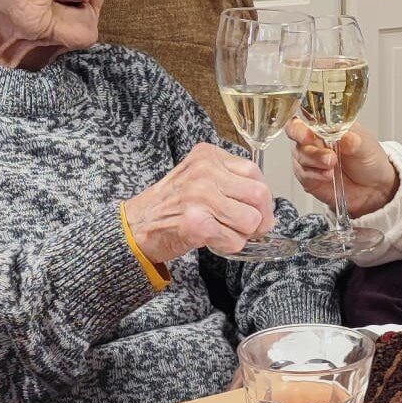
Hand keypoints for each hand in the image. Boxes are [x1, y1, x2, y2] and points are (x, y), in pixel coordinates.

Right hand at [123, 143, 274, 262]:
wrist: (135, 226)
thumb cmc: (171, 205)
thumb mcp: (198, 177)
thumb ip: (230, 181)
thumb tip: (266, 203)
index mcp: (208, 156)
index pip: (254, 172)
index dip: (262, 198)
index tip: (257, 210)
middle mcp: (204, 172)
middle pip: (259, 195)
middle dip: (261, 218)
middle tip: (252, 228)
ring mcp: (199, 197)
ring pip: (251, 220)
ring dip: (243, 234)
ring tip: (224, 232)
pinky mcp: (196, 223)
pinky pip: (235, 240)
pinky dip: (228, 246)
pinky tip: (212, 240)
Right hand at [285, 118, 398, 217]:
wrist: (375, 187)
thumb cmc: (370, 160)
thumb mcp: (367, 146)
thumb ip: (354, 141)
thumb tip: (345, 136)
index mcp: (326, 125)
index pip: (304, 117)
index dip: (300, 122)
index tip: (308, 131)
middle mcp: (315, 140)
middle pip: (296, 134)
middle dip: (304, 140)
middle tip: (321, 147)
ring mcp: (310, 159)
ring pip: (300, 155)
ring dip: (315, 159)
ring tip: (332, 163)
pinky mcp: (309, 178)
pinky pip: (304, 174)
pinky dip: (316, 174)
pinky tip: (328, 175)